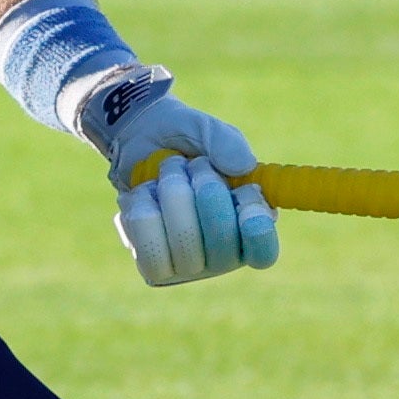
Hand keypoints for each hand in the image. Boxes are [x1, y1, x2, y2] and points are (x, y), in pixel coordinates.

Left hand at [83, 83, 279, 287]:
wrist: (134, 142)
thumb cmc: (182, 140)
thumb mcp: (205, 130)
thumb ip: (226, 142)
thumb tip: (244, 167)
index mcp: (250, 226)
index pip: (264, 251)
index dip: (257, 230)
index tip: (246, 193)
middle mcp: (223, 255)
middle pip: (223, 244)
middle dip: (207, 192)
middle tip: (196, 163)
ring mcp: (188, 267)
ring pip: (184, 241)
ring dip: (173, 193)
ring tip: (167, 174)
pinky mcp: (154, 268)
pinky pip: (150, 248)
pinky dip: (145, 211)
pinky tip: (144, 197)